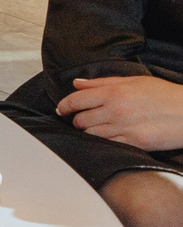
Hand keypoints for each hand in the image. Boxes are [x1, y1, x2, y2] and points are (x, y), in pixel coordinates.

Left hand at [59, 75, 182, 149]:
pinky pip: (106, 145)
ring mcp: (123, 128)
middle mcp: (115, 110)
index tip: (62, 109)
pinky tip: (108, 138)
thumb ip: (103, 82)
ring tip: (96, 128)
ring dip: (89, 132)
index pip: (76, 100)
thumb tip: (77, 83)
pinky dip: (102, 142)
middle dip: (78, 120)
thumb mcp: (134, 81)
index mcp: (113, 92)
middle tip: (83, 119)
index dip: (65, 106)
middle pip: (80, 120)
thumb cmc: (164, 95)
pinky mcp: (133, 143)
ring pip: (90, 134)